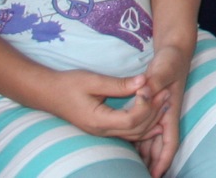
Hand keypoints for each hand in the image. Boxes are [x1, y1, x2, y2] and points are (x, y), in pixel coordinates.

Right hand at [41, 68, 161, 141]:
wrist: (49, 93)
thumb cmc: (69, 84)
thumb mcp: (93, 80)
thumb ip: (119, 84)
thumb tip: (144, 81)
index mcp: (99, 120)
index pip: (131, 120)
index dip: (146, 106)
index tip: (151, 87)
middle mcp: (102, 131)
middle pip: (136, 130)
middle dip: (154, 112)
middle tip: (167, 92)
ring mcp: (103, 132)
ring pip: (134, 134)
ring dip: (152, 119)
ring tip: (166, 101)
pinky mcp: (104, 128)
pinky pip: (128, 133)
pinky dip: (144, 126)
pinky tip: (156, 118)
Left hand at [133, 42, 190, 177]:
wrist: (175, 49)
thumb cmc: (171, 59)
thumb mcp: (164, 67)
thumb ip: (155, 79)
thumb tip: (144, 91)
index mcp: (170, 110)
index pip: (170, 141)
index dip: (164, 160)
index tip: (157, 175)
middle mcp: (166, 115)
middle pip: (160, 146)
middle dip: (153, 163)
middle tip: (142, 177)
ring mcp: (160, 112)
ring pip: (152, 139)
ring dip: (146, 155)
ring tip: (135, 169)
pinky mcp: (153, 107)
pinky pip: (146, 129)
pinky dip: (141, 141)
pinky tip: (131, 148)